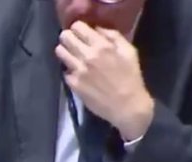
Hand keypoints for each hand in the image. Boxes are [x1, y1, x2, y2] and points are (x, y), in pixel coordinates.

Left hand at [56, 22, 154, 141]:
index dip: (78, 28)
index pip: (78, 27)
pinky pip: (64, 71)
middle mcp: (87, 56)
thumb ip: (113, 36)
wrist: (127, 106)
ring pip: (60, 52)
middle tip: (74, 42)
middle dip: (69, 37)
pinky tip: (77, 73)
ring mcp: (78, 71)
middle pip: (65, 37)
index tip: (81, 32)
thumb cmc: (131, 77)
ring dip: (65, 51)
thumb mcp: (129, 51)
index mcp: (102, 46)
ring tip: (72, 56)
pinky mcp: (73, 84)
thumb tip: (97, 28)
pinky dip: (69, 70)